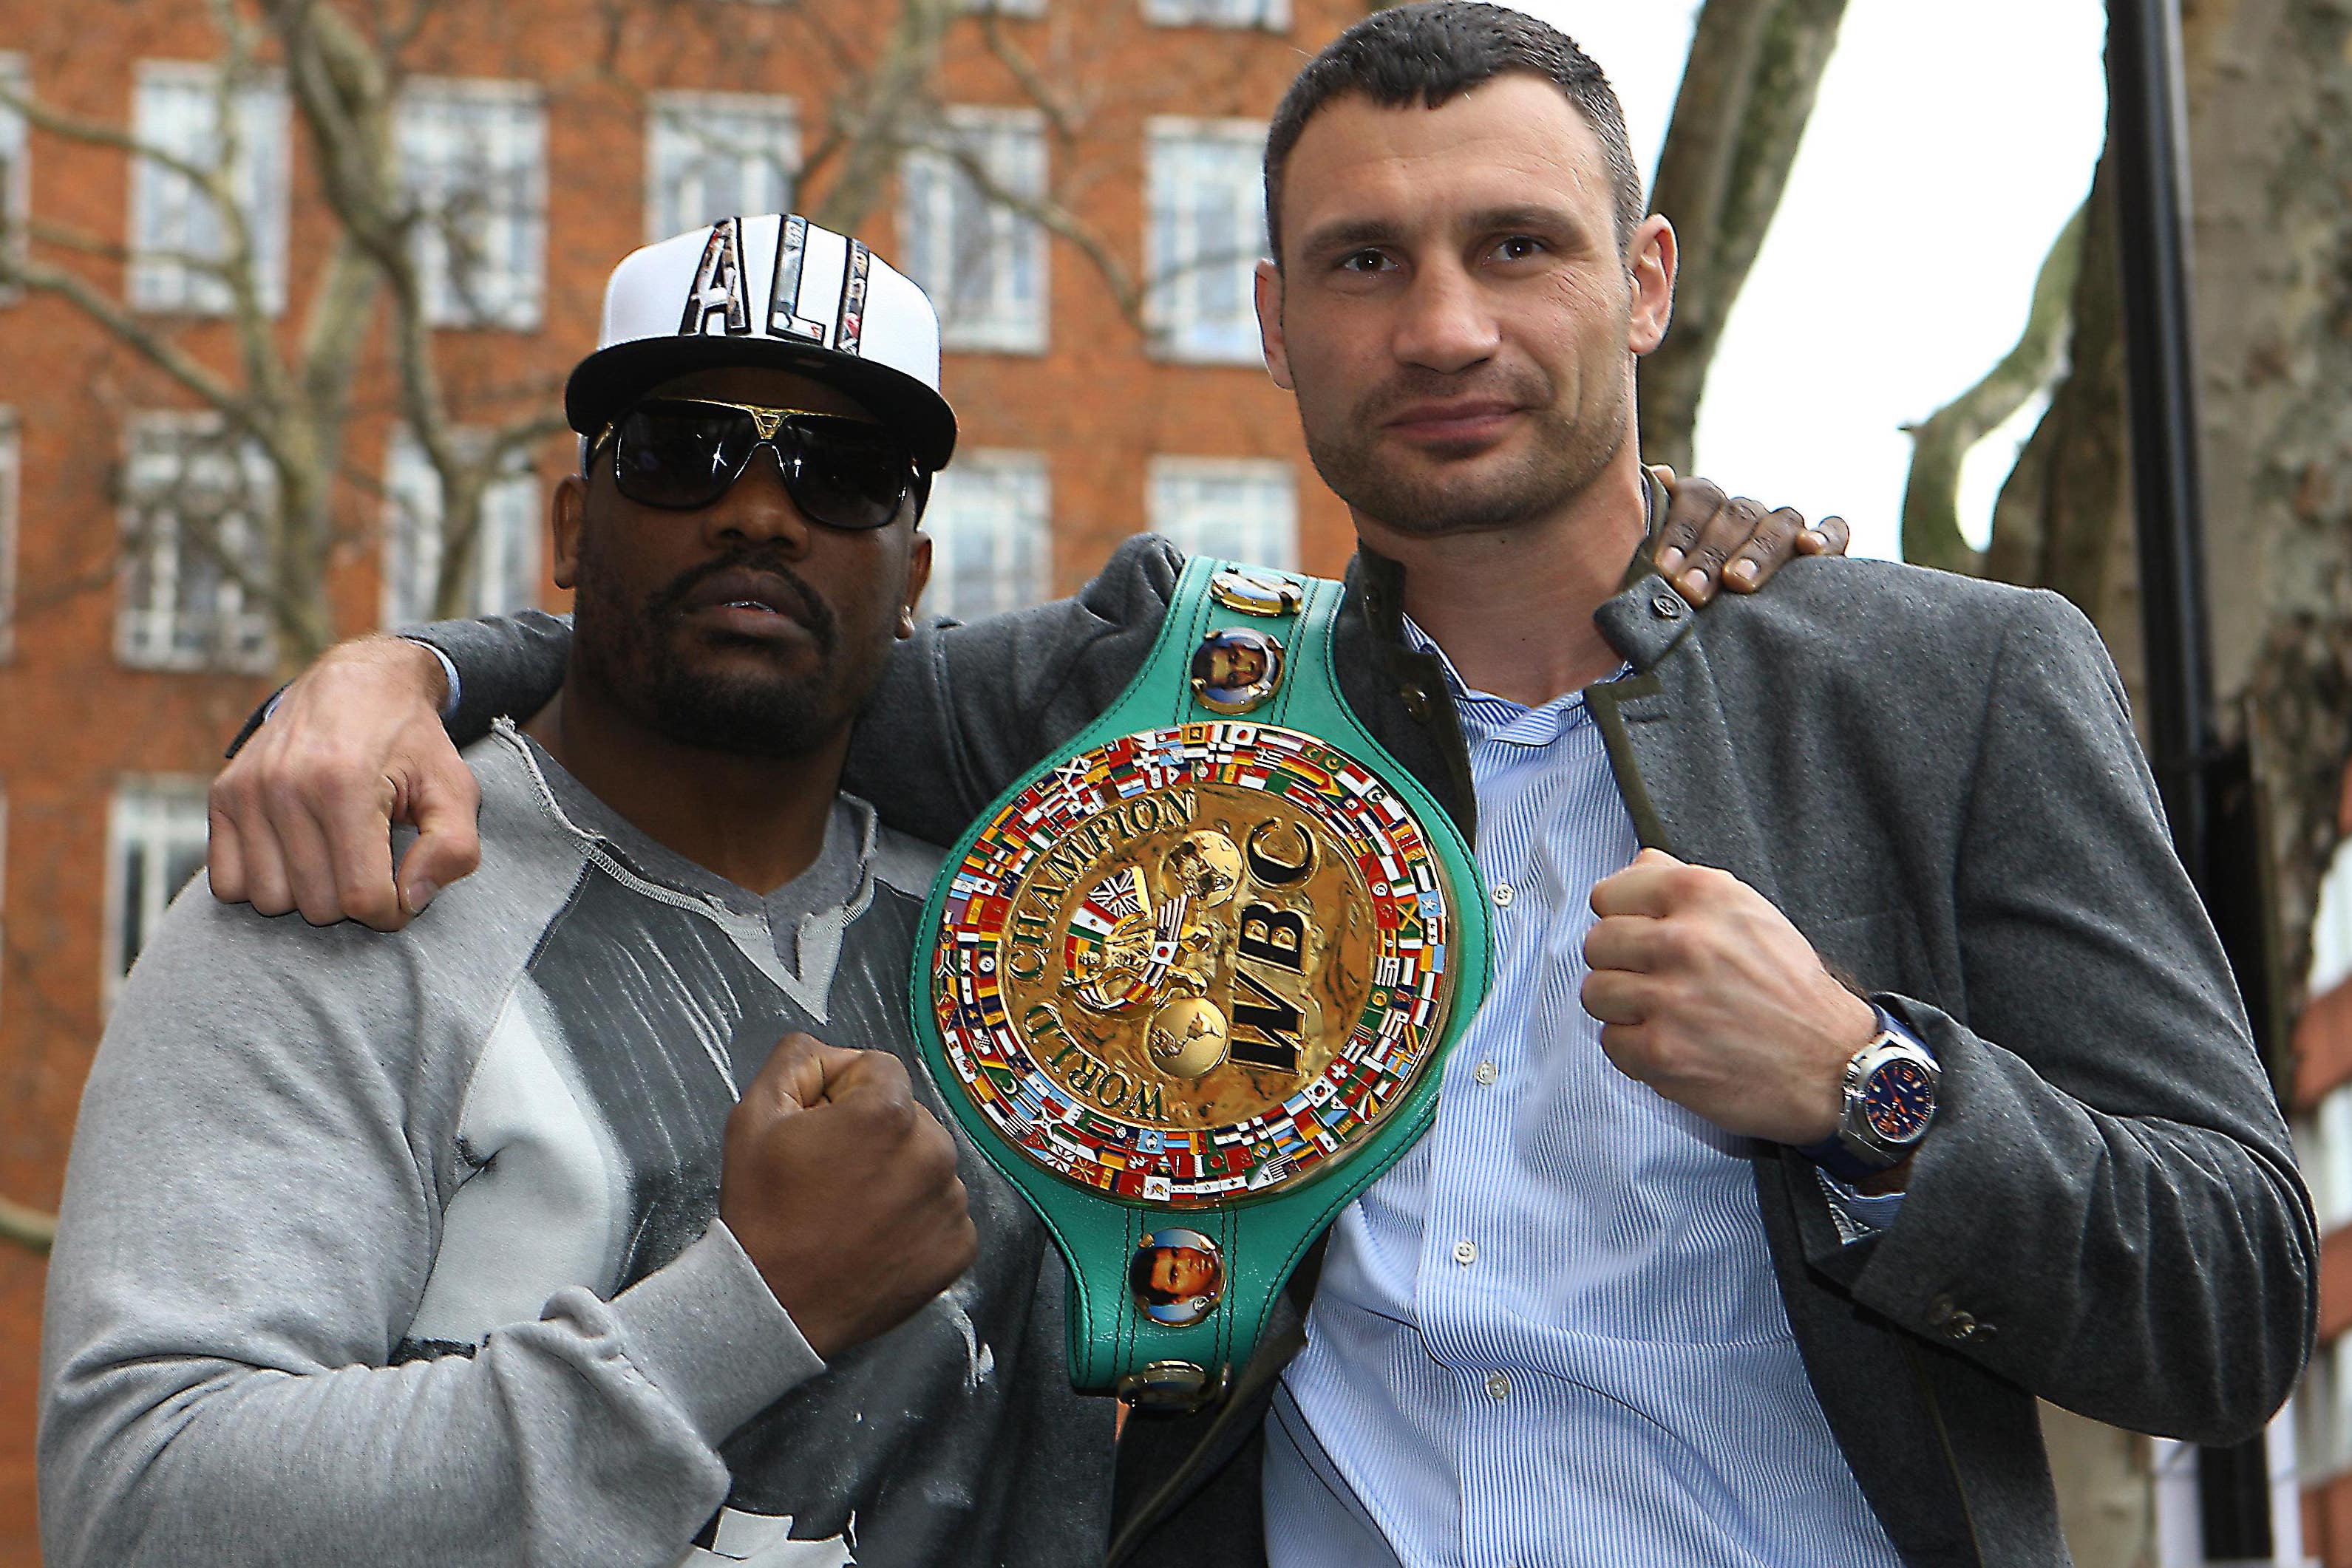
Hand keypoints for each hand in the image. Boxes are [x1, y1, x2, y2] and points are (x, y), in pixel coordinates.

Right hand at [207, 637, 476, 929]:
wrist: (357, 683)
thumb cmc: (411, 743)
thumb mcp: (455, 788)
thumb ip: (453, 849)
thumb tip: (410, 901)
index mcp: (345, 785)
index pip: (361, 897)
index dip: (391, 911)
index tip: (403, 890)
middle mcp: (285, 787)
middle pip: (316, 906)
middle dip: (352, 899)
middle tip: (371, 863)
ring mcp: (246, 792)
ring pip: (269, 900)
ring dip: (307, 894)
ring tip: (335, 857)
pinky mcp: (222, 796)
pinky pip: (228, 882)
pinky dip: (263, 882)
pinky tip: (297, 856)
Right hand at [720, 1034, 978, 1360]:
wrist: (774, 1306)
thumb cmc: (762, 1210)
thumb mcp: (753, 1115)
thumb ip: (797, 1061)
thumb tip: (831, 1054)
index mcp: (888, 1112)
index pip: (878, 1070)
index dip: (842, 1092)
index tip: (818, 1128)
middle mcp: (934, 1151)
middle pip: (908, 1116)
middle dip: (875, 1133)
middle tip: (831, 1174)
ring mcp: (952, 1203)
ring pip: (927, 1163)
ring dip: (898, 1174)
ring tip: (852, 1210)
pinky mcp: (960, 1246)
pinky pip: (943, 1212)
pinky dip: (916, 1219)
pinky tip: (877, 1238)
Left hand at [1581, 849, 1876, 1144]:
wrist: (1832, 1062)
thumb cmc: (1789, 987)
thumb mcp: (1750, 912)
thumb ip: (1685, 883)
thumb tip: (1638, 863)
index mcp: (1702, 895)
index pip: (1608, 895)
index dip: (1621, 918)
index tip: (1639, 935)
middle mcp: (1683, 940)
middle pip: (1596, 944)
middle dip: (1620, 964)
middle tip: (1655, 980)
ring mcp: (1669, 999)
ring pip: (1595, 993)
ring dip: (1623, 1008)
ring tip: (1665, 1013)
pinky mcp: (1662, 1053)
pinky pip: (1611, 1043)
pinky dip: (1636, 1049)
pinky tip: (1674, 1044)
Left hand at [1650, 467, 1848, 606]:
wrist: (1711, 629)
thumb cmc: (1678, 602)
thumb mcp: (1660, 574)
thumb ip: (1651, 527)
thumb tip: (1661, 474)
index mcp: (1705, 508)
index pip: (1698, 500)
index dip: (1681, 531)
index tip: (1664, 568)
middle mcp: (1746, 513)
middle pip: (1736, 515)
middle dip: (1712, 554)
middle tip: (1691, 590)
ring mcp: (1784, 528)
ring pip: (1779, 522)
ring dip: (1758, 551)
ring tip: (1738, 582)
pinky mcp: (1825, 548)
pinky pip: (1835, 530)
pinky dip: (1826, 535)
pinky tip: (1811, 550)